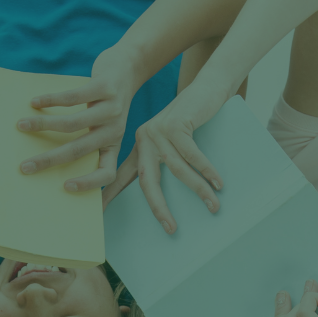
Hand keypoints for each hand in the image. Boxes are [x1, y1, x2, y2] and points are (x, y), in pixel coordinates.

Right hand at [16, 48, 139, 190]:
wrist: (128, 67)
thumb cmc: (108, 103)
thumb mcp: (107, 126)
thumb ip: (90, 141)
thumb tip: (53, 158)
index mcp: (113, 145)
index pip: (107, 173)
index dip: (89, 183)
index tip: (66, 186)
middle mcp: (114, 130)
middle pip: (78, 151)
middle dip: (48, 160)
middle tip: (25, 167)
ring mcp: (111, 109)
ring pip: (71, 124)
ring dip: (42, 125)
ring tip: (22, 125)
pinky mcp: (104, 87)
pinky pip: (72, 97)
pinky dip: (50, 100)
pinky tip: (34, 102)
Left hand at [101, 76, 231, 228]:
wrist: (206, 87)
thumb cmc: (192, 121)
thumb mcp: (172, 142)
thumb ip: (164, 162)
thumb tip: (164, 197)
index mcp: (140, 147)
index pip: (123, 176)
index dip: (110, 195)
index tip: (99, 213)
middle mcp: (144, 139)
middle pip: (147, 181)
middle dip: (159, 207)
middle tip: (171, 229)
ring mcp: (159, 131)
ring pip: (177, 170)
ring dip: (199, 190)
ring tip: (213, 206)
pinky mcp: (176, 124)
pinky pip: (193, 156)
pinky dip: (207, 171)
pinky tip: (218, 184)